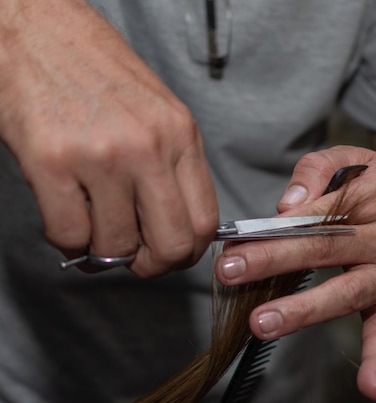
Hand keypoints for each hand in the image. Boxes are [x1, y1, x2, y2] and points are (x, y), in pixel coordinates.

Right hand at [0, 0, 217, 276]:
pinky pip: (69, 235)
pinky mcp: (51, 161)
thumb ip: (172, 167)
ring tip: (94, 227)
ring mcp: (101, 156)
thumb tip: (174, 224)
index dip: (188, 252)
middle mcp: (148, 148)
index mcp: (181, 136)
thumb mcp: (158, 113)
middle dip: (152, 265)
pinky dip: (68, 239)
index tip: (171, 254)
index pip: (205, 221)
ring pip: (116, 246)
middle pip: (172, 244)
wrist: (37, 29)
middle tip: (134, 258)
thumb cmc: (97, 71)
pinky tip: (67, 216)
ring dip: (103, 251)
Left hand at [214, 145, 375, 400]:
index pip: (320, 209)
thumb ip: (316, 171)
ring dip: (304, 310)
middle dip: (274, 259)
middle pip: (324, 247)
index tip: (238, 237)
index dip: (278, 223)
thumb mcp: (353, 160)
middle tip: (231, 270)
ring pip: (346, 292)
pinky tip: (369, 387)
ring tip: (263, 322)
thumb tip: (285, 206)